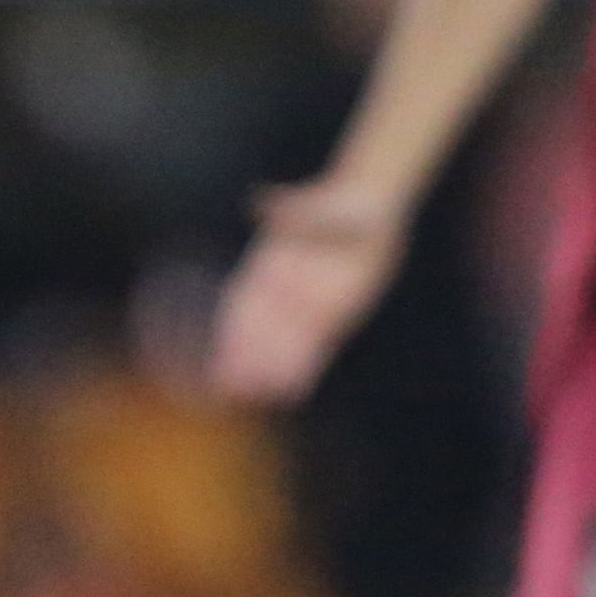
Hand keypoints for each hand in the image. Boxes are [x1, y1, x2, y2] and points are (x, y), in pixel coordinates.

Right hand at [208, 178, 409, 405]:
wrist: (370, 208)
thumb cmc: (344, 201)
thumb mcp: (322, 204)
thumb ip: (294, 209)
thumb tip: (261, 200)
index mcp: (273, 261)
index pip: (248, 301)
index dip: (235, 330)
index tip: (224, 352)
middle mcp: (284, 287)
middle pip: (259, 329)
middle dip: (246, 356)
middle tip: (232, 387)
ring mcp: (305, 304)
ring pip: (282, 342)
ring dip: (268, 367)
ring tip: (254, 395)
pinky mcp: (331, 316)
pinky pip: (313, 347)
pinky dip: (302, 368)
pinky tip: (291, 392)